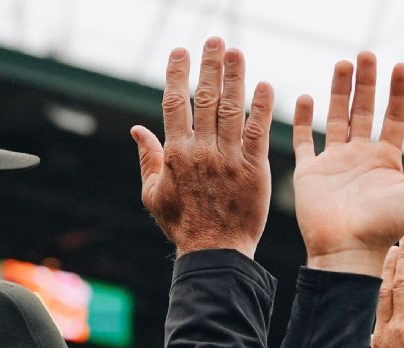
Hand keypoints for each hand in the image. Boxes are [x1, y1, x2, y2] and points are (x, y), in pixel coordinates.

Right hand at [131, 38, 272, 257]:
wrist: (216, 251)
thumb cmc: (183, 225)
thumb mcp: (154, 193)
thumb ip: (147, 158)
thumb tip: (137, 128)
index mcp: (175, 152)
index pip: (175, 102)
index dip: (178, 73)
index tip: (181, 51)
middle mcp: (202, 150)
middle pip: (206, 98)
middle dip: (210, 66)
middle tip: (216, 40)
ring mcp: (229, 158)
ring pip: (232, 109)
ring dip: (235, 78)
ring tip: (237, 52)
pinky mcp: (254, 169)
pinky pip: (258, 132)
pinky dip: (262, 108)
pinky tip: (266, 86)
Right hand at [292, 52, 403, 274]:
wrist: (348, 250)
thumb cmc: (385, 228)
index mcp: (387, 161)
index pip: (395, 117)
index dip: (399, 92)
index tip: (401, 67)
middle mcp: (362, 157)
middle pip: (365, 110)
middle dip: (368, 83)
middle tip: (368, 54)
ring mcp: (335, 162)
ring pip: (337, 117)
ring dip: (340, 91)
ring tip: (343, 64)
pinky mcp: (310, 171)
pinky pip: (305, 140)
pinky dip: (304, 119)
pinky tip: (306, 97)